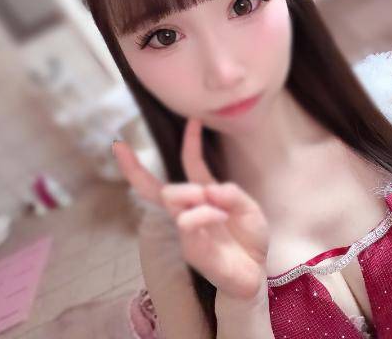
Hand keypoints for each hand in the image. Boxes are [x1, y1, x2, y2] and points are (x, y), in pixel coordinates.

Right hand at [112, 118, 269, 299]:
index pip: (190, 165)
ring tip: (217, 205)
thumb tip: (208, 188)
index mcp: (206, 195)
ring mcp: (188, 230)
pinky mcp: (191, 249)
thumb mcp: (249, 209)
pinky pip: (187, 223)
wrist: (255, 272)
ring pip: (172, 200)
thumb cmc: (249, 239)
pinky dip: (204, 214)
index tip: (194, 120)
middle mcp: (191, 210)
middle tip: (137, 156)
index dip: (190, 142)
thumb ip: (231, 194)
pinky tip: (220, 216)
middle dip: (138, 170)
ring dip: (191, 194)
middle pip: (157, 188)